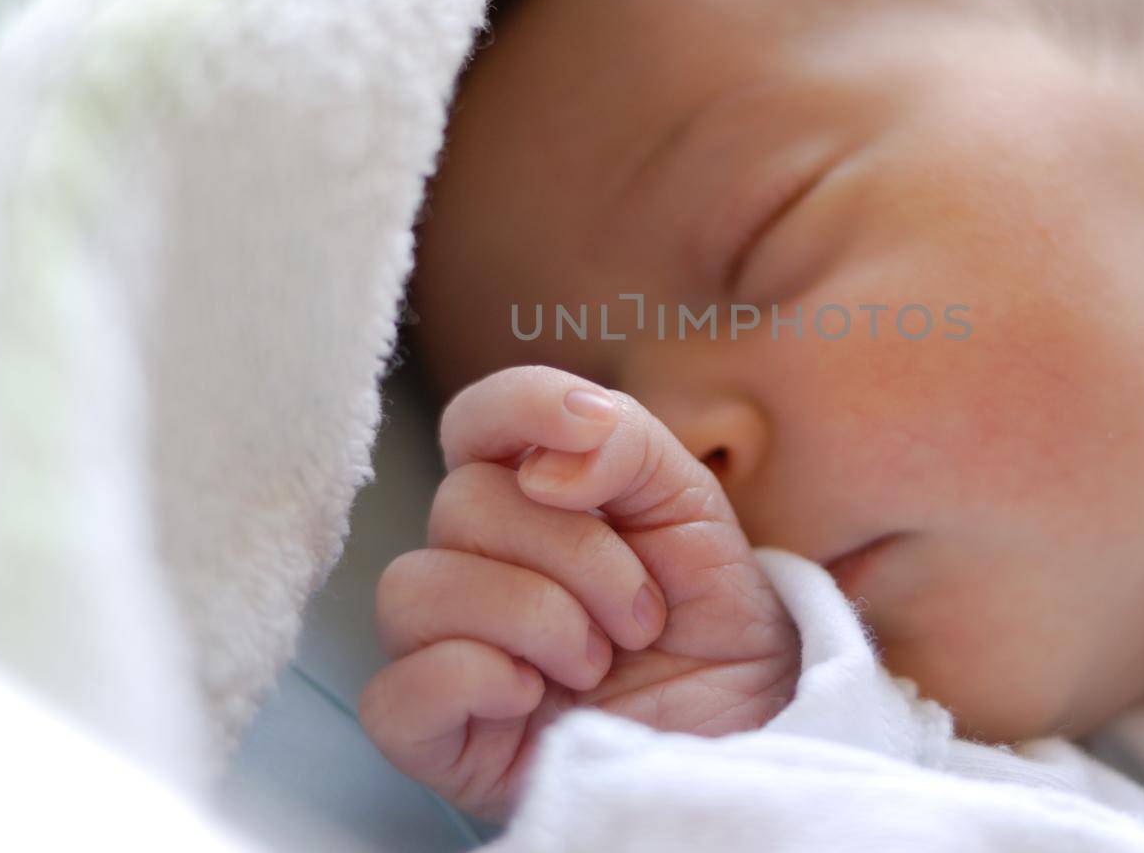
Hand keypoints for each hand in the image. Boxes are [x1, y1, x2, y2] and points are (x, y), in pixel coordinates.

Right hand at [358, 365, 801, 823]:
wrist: (746, 723)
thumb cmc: (707, 614)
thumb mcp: (691, 505)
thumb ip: (627, 446)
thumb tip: (546, 467)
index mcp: (528, 494)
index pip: (477, 420)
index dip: (520, 406)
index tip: (590, 428)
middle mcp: (473, 561)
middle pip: (462, 504)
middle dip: (577, 555)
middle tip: (642, 613)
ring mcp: (446, 647)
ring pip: (415, 588)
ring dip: (535, 619)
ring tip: (598, 659)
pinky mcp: (436, 737)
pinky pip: (397, 692)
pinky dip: (475, 681)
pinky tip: (535, 698)